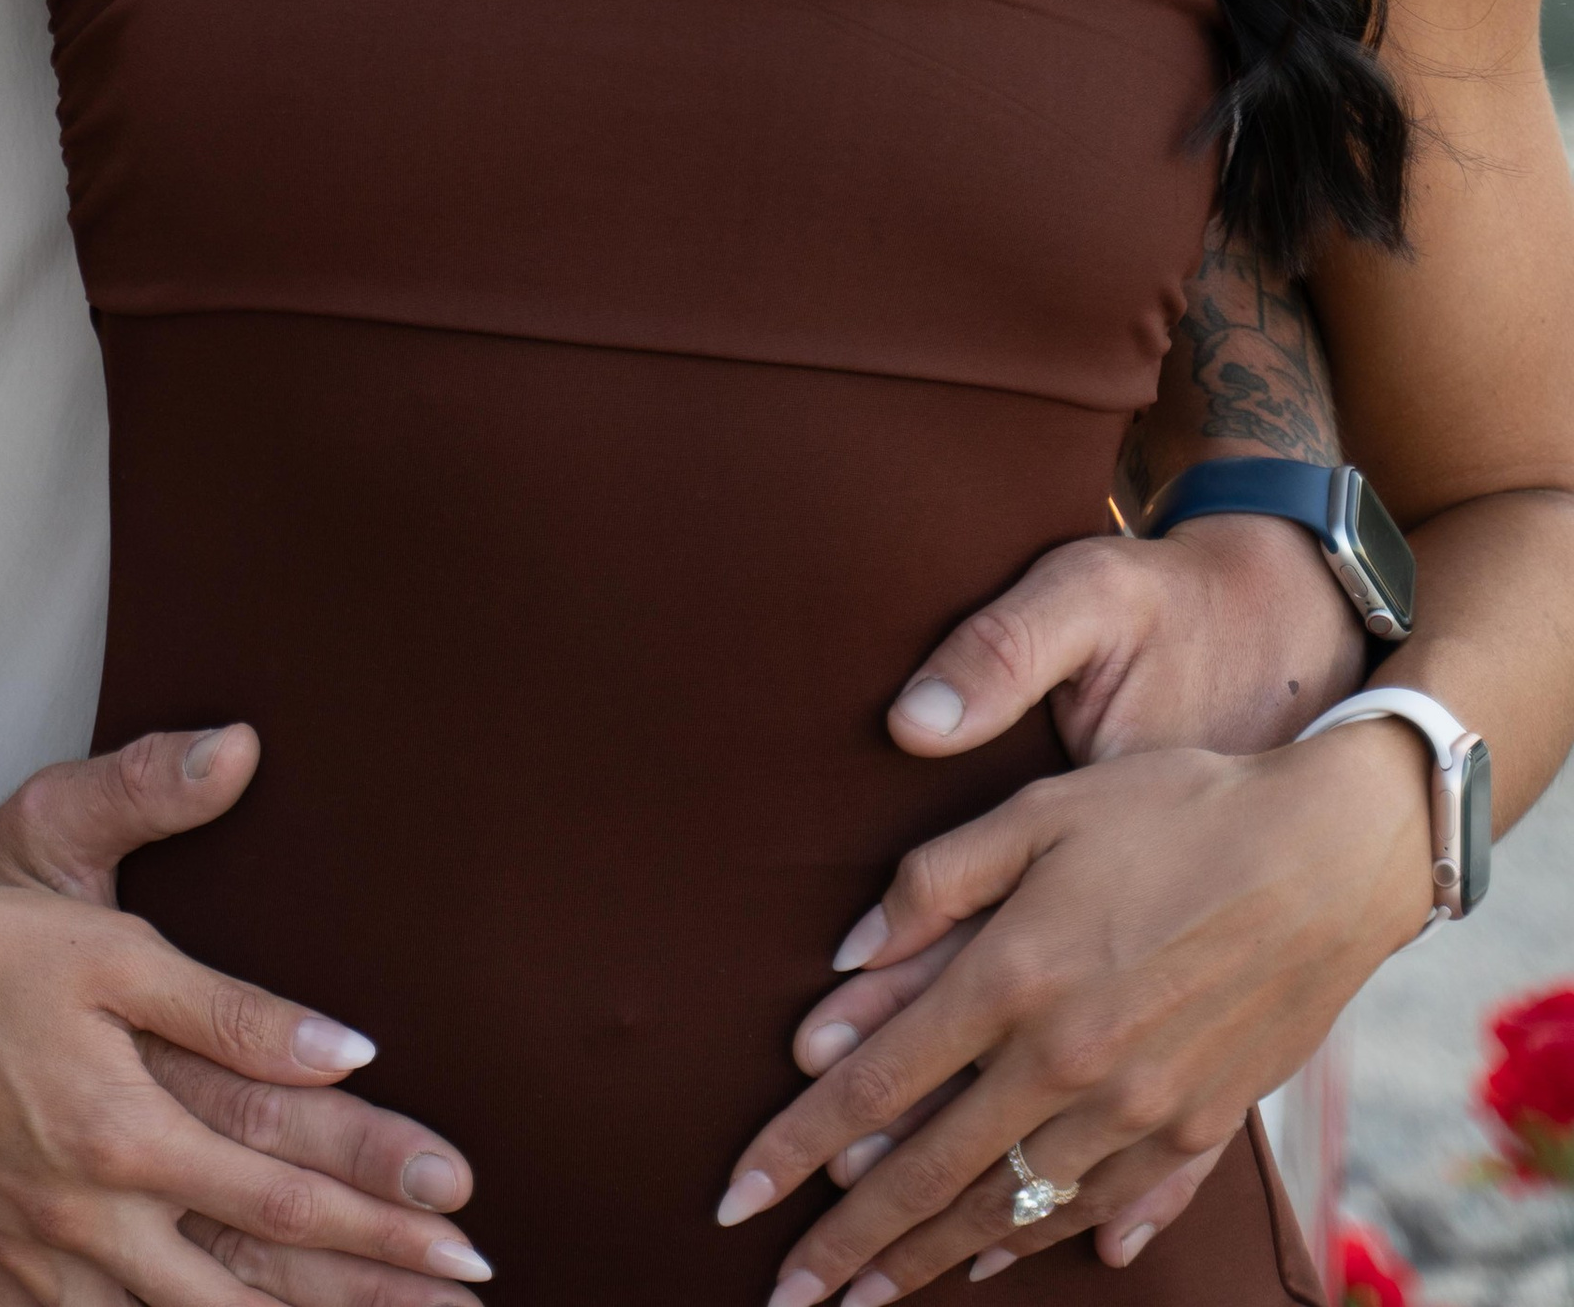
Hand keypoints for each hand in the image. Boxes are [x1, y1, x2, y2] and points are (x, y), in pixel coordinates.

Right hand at [0, 725, 489, 1306]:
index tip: (467, 1226)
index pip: (285, 1193)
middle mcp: (86, 1218)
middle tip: (457, 1298)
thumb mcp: (111, 945)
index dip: (383, 1214)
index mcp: (124, 1133)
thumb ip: (231, 1007)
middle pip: (248, 1287)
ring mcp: (32, 1259)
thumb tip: (348, 1046)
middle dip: (362, 1298)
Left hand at [766, 515, 1366, 1273]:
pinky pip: (1104, 1204)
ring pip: (1011, 1205)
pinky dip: (1047, 1238)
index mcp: (1013, 976)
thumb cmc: (1175, 810)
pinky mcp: (1196, 1128)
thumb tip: (841, 966)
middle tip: (786, 1295)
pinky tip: (1005, 1261)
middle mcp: (1066, 1062)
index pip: (876, 1086)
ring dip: (933, 1257)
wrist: (1332, 854)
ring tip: (871, 1295)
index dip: (797, 1148)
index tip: (736, 1198)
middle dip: (847, 1243)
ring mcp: (1135, 1109)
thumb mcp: (1039, 810)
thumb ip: (931, 885)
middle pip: (931, 1174)